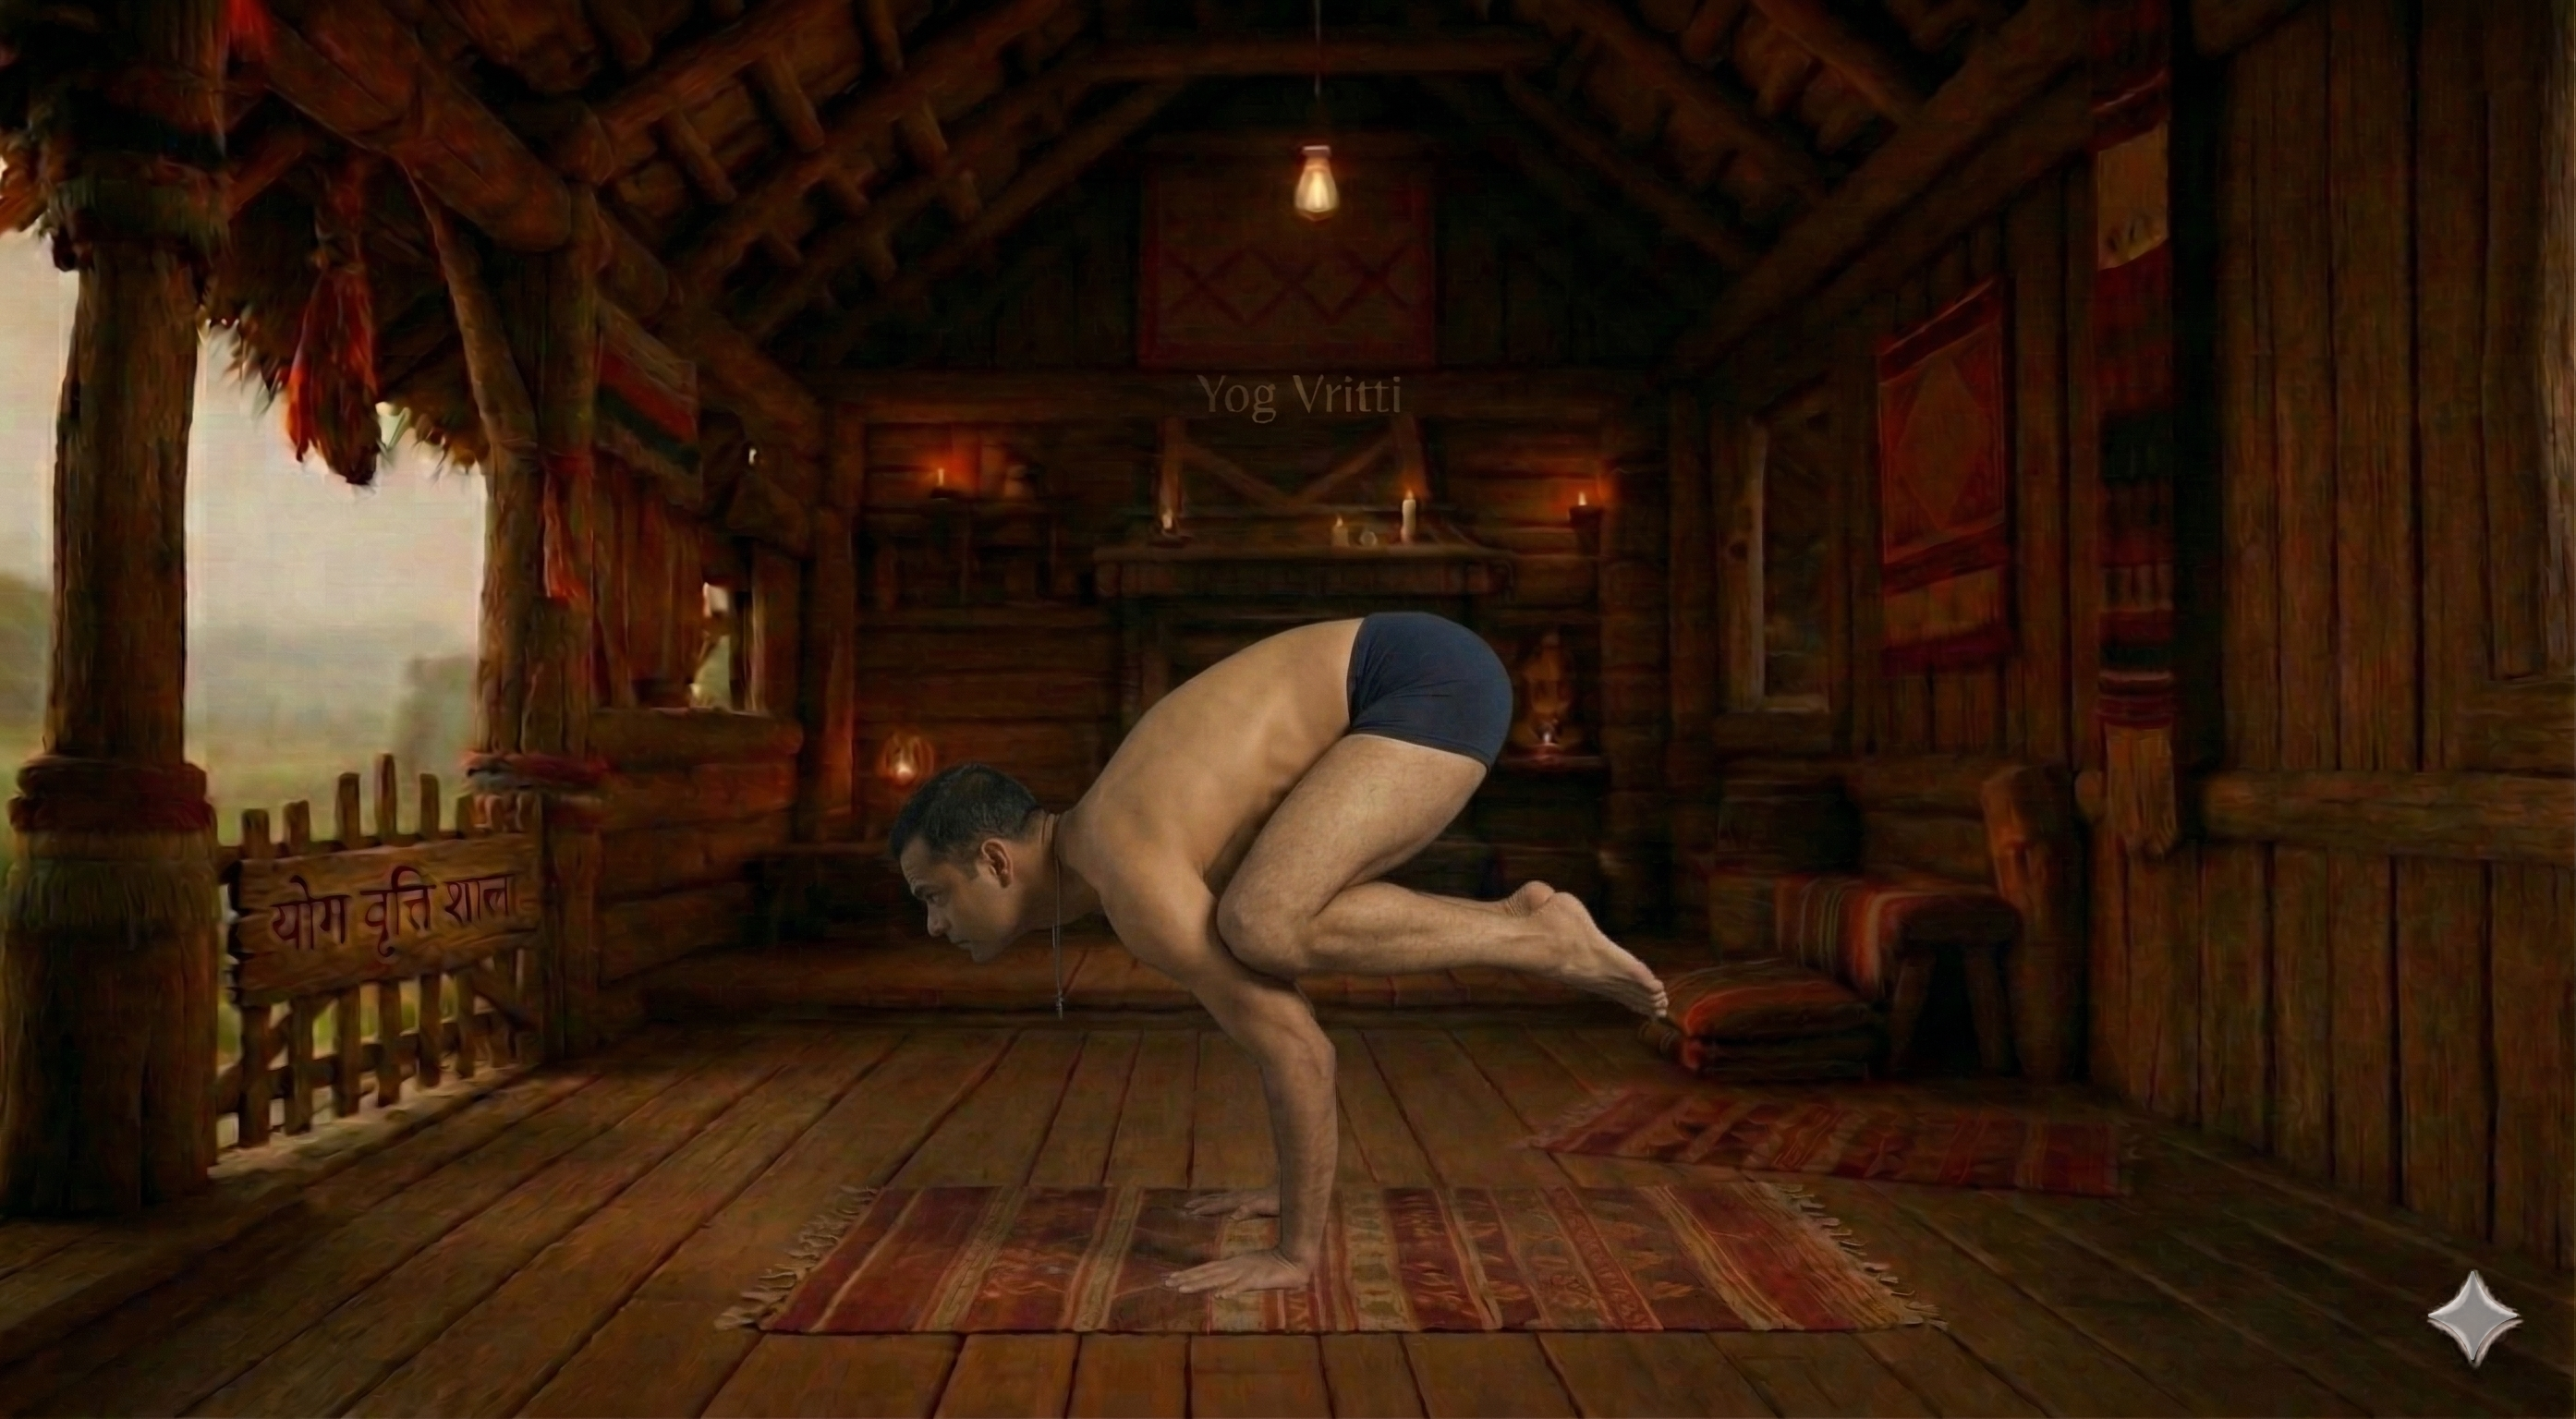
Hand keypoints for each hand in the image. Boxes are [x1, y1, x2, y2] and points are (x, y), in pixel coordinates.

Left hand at [1161, 1247, 1311, 1297]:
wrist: (1296, 1260)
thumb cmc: (1276, 1266)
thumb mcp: (1252, 1276)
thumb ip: (1237, 1283)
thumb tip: (1221, 1292)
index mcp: (1233, 1265)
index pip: (1206, 1270)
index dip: (1188, 1275)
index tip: (1171, 1278)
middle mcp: (1234, 1267)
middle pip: (1206, 1273)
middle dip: (1185, 1278)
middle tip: (1166, 1282)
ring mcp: (1244, 1272)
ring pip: (1217, 1279)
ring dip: (1199, 1283)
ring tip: (1181, 1289)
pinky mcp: (1256, 1279)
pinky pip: (1241, 1286)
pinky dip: (1231, 1290)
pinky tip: (1219, 1296)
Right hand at [1182, 1187, 1278, 1219]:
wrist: (1294, 1189)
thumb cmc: (1281, 1201)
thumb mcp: (1267, 1207)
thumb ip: (1250, 1209)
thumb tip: (1233, 1216)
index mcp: (1242, 1200)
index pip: (1219, 1205)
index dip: (1205, 1209)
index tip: (1189, 1212)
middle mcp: (1241, 1196)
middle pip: (1217, 1199)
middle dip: (1202, 1203)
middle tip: (1185, 1207)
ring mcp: (1245, 1195)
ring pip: (1222, 1197)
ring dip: (1208, 1200)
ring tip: (1195, 1202)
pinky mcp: (1251, 1197)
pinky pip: (1229, 1198)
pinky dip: (1219, 1200)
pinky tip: (1220, 1202)